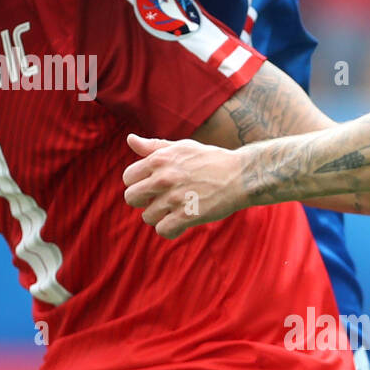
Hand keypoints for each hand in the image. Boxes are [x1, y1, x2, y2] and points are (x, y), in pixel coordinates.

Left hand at [122, 134, 245, 238]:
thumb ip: (154, 146)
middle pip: (131, 198)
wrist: (241, 175)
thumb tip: (130, 139)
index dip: (138, 183)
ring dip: (159, 217)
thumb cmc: (210, 159)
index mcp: (160, 159)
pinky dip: (170, 230)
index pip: (128, 177)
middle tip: (159, 200)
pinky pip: (163, 230)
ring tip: (174, 211)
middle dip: (143, 201)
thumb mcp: (182, 147)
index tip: (151, 186)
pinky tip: (180, 223)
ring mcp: (175, 198)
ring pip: (147, 217)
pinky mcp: (188, 215)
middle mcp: (164, 177)